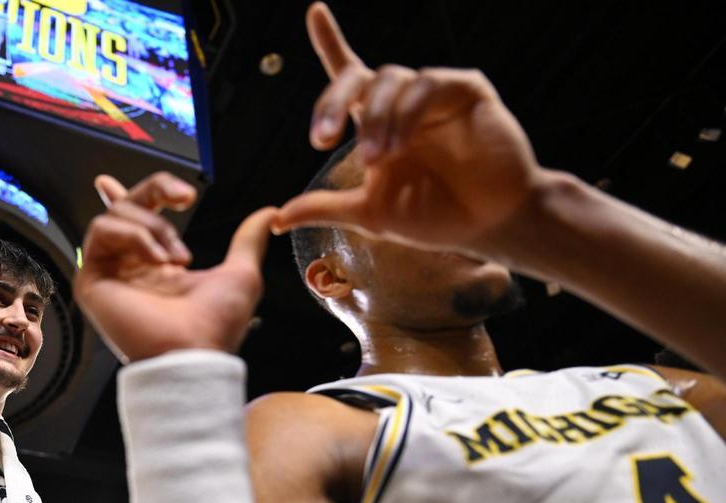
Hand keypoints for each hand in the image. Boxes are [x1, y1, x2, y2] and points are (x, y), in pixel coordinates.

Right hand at [74, 172, 275, 362]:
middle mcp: (128, 266)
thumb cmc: (216, 325)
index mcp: (155, 265)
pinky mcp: (91, 280)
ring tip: (176, 257)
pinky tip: (156, 259)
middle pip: (126, 205)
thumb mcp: (241, 273)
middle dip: (156, 191)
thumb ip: (248, 240)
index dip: (121, 195)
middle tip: (186, 197)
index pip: (133, 220)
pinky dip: (135, 236)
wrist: (194, 353)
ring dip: (153, 226)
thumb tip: (268, 213)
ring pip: (115, 215)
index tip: (113, 179)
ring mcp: (108, 272)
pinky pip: (102, 232)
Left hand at [276, 2, 542, 255]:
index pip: (348, 74)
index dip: (330, 41)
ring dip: (376, 120)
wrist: (484, 227)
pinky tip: (403, 143)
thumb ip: (322, 207)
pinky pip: (427, 84)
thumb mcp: (368, 213)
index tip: (314, 11)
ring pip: (390, 80)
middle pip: (358, 78)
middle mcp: (402, 102)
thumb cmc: (433, 217)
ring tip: (377, 158)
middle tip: (321, 139)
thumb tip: (273, 219)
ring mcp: (434, 94)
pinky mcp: (467, 91)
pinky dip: (408, 112)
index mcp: (377, 121)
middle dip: (332, 102)